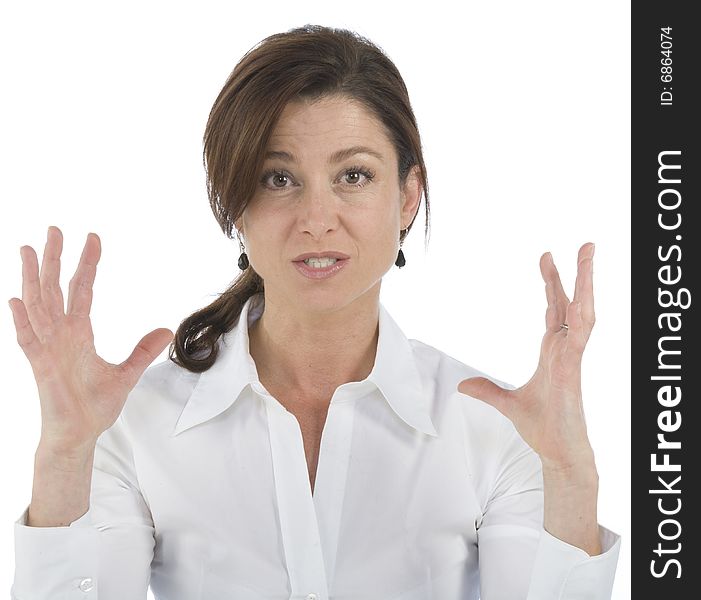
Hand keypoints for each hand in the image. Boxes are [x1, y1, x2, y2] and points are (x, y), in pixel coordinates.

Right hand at [8, 226, 173, 452]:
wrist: (79, 434)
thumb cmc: (95, 406)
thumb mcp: (126, 374)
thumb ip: (142, 351)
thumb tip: (165, 330)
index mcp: (79, 334)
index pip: (82, 290)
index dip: (87, 264)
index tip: (93, 239)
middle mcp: (60, 335)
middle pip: (54, 288)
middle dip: (54, 259)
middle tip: (54, 229)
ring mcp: (47, 349)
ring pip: (37, 305)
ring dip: (31, 277)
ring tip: (26, 249)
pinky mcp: (39, 367)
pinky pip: (27, 339)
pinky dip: (21, 320)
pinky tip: (16, 299)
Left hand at [457, 242, 596, 471]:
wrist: (557, 452)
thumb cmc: (543, 427)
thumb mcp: (506, 403)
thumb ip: (487, 391)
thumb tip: (463, 385)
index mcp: (553, 351)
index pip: (555, 309)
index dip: (553, 284)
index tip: (547, 260)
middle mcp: (565, 349)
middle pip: (572, 303)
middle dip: (575, 273)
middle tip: (581, 245)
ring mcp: (572, 358)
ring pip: (583, 312)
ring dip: (586, 284)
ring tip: (589, 255)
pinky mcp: (573, 370)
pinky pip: (581, 337)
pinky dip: (582, 316)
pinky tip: (582, 297)